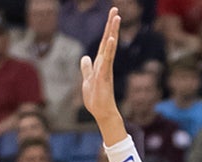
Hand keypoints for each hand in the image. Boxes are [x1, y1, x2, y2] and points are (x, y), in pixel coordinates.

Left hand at [80, 8, 121, 123]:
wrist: (101, 112)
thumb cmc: (96, 98)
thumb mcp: (87, 79)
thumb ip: (87, 68)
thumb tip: (85, 57)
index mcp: (100, 63)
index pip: (104, 42)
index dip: (107, 29)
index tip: (112, 15)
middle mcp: (105, 63)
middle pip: (108, 40)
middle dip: (111, 25)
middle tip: (115, 9)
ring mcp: (106, 69)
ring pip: (109, 47)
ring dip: (113, 32)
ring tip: (117, 18)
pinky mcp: (105, 76)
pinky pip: (108, 60)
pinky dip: (110, 50)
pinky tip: (112, 39)